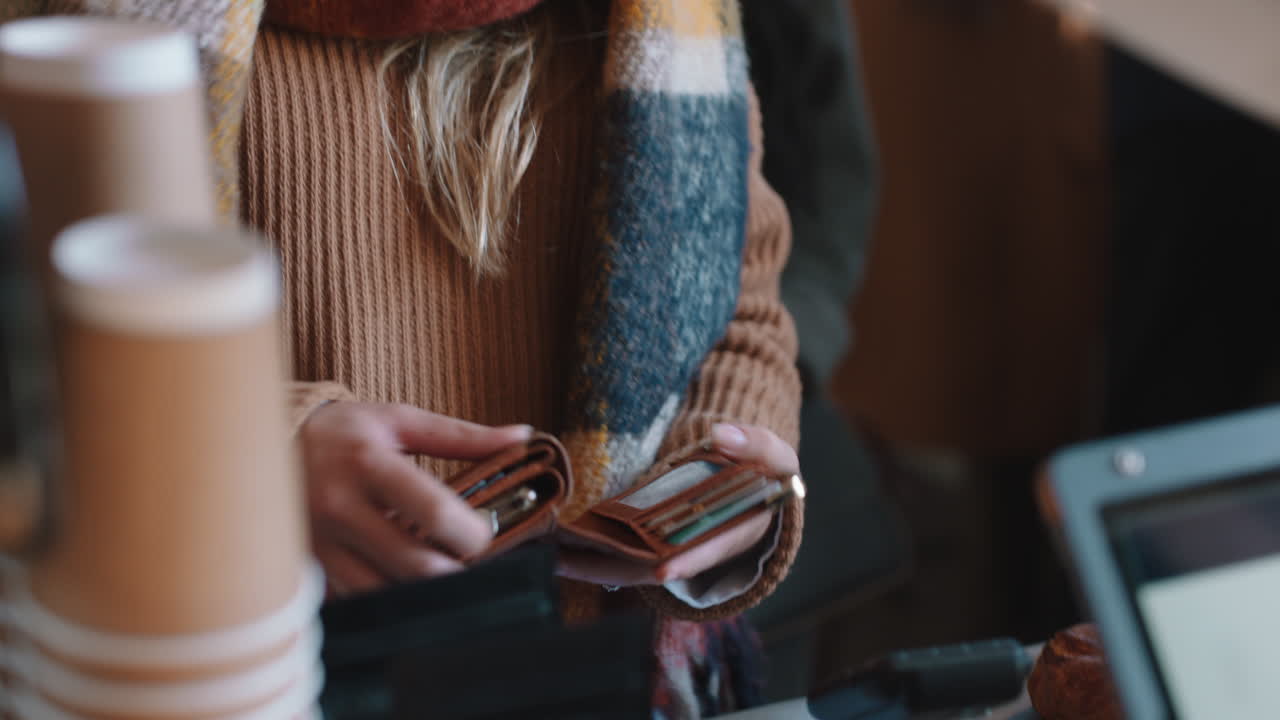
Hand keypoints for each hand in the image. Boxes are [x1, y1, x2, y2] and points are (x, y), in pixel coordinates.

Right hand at [299, 401, 531, 595]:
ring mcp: (320, 543)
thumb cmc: (344, 433)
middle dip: (455, 571)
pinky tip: (406, 585)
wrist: (261, 445)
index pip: (432, 509)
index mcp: (368, 463)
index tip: (486, 533)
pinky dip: (389, 599)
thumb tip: (521, 437)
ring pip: (385, 592)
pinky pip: (357, 600)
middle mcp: (339, 507)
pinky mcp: (309, 568)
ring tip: (444, 574)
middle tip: (470, 561)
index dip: (471, 532)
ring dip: (425, 593)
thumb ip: (461, 435)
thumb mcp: (400, 421)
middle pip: (414, 563)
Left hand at [557, 423, 798, 586]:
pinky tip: (561, 544)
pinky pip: (621, 549)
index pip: (707, 552)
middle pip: (653, 567)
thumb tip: (722, 434)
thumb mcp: (775, 455)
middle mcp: (698, 549)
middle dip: (615, 568)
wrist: (750, 477)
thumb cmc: (766, 469)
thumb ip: (755, 444)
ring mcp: (673, 547)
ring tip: (554, 556)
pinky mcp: (653, 538)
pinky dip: (594, 550)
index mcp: (735, 534)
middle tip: (574, 562)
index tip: (662, 571)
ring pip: (630, 564)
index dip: (688, 562)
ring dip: (594, 563)